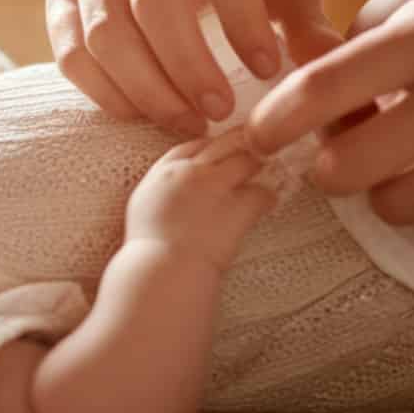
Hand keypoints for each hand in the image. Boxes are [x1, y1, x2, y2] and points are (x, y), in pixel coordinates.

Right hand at [47, 0, 341, 135]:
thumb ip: (306, 20)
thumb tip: (330, 63)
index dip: (242, 20)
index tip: (267, 72)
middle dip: (189, 64)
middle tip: (221, 111)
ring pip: (105, 30)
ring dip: (147, 86)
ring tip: (188, 122)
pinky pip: (70, 50)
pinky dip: (105, 91)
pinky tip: (143, 115)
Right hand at [126, 129, 278, 271]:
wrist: (164, 268)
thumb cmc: (149, 250)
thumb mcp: (143, 208)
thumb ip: (161, 192)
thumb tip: (174, 193)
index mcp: (164, 172)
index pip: (192, 146)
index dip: (210, 146)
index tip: (221, 150)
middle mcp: (191, 172)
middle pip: (224, 144)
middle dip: (242, 144)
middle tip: (257, 148)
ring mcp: (215, 187)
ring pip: (248, 161)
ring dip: (260, 167)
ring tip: (269, 174)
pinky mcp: (237, 207)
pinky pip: (262, 193)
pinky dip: (268, 198)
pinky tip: (269, 204)